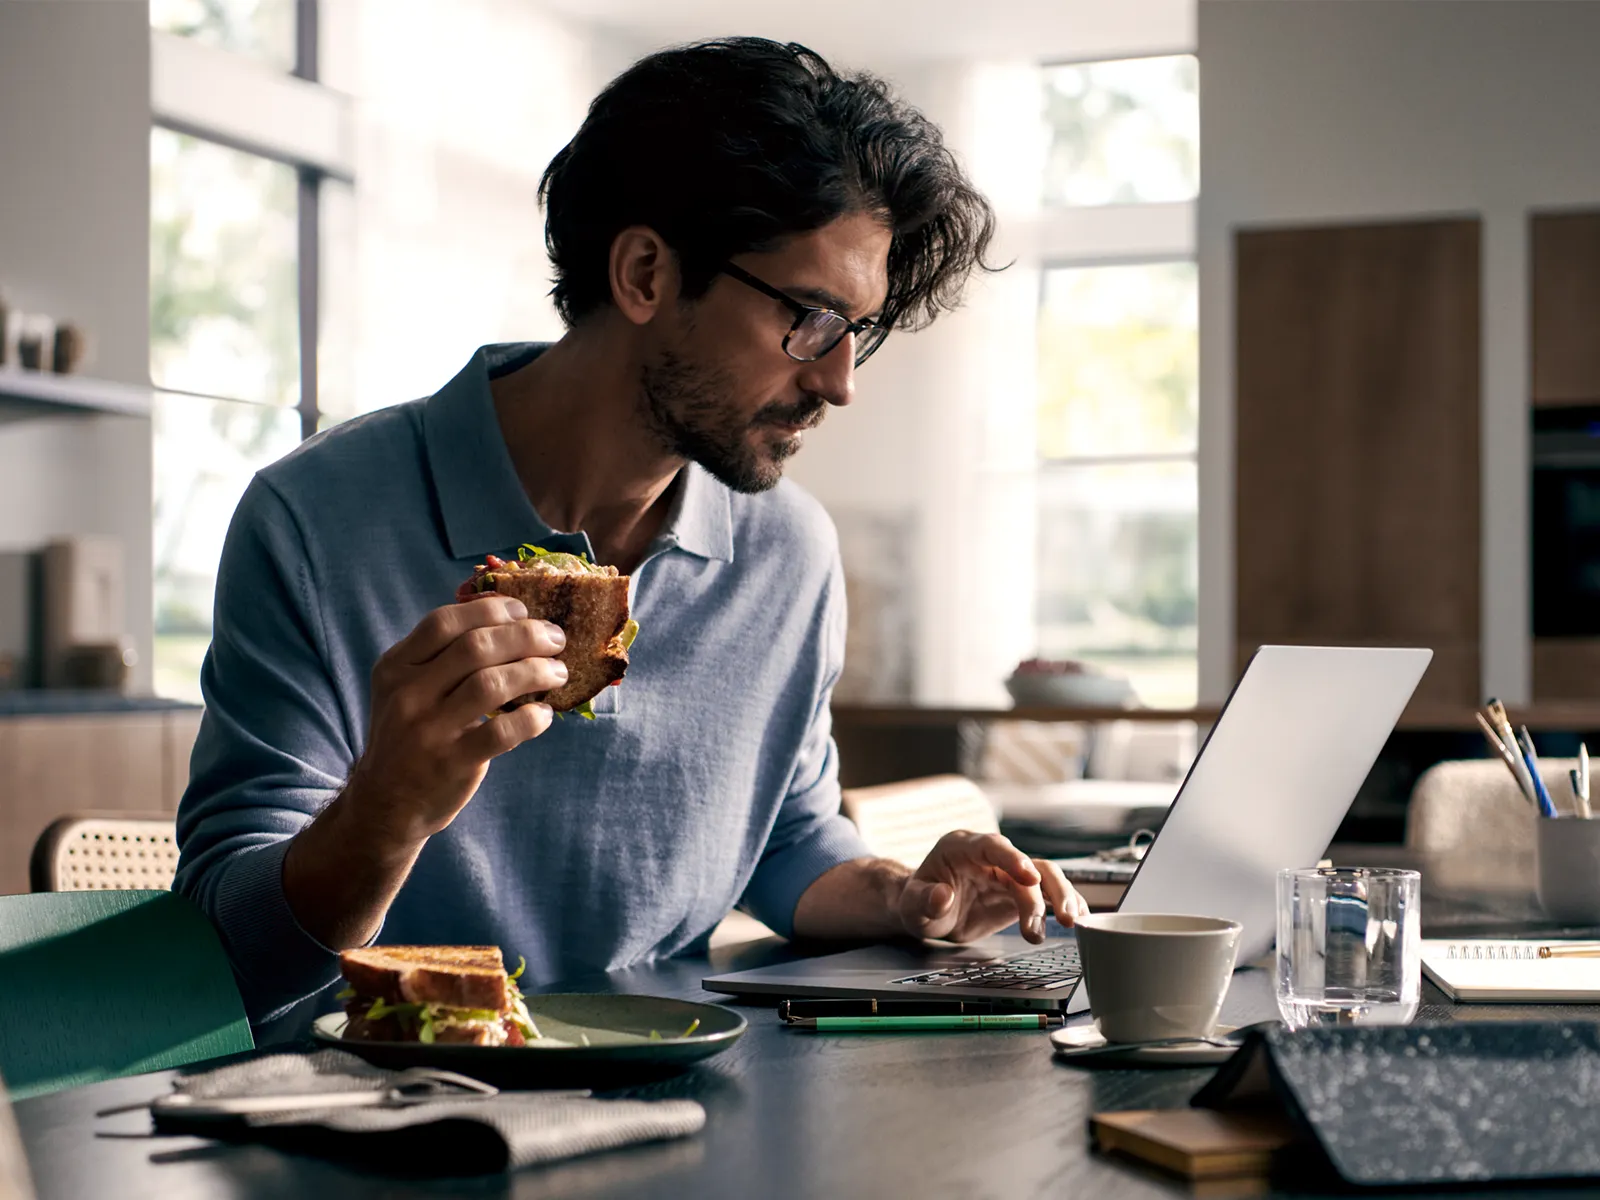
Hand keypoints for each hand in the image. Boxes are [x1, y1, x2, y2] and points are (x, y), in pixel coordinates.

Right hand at [348, 596, 567, 842]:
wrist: (386, 803)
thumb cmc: (410, 735)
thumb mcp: (405, 689)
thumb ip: (441, 657)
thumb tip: (507, 621)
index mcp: (396, 666)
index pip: (444, 622)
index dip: (489, 610)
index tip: (522, 611)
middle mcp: (408, 693)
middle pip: (476, 647)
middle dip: (525, 636)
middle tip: (555, 640)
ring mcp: (428, 729)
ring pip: (492, 684)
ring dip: (535, 672)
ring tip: (558, 673)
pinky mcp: (451, 762)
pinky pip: (502, 731)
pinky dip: (532, 719)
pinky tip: (544, 715)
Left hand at [897, 831, 1087, 943]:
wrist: (927, 910)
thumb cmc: (918, 902)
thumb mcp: (911, 906)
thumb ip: (924, 900)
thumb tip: (941, 897)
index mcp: (962, 847)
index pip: (991, 846)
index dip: (1012, 858)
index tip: (1029, 876)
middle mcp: (991, 856)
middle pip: (1027, 862)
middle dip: (1047, 887)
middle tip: (1060, 916)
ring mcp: (1009, 872)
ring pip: (1045, 876)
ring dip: (1061, 897)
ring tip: (1070, 923)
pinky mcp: (1020, 891)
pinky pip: (1048, 893)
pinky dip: (1065, 904)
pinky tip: (1080, 918)